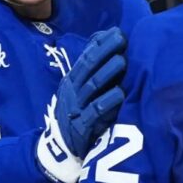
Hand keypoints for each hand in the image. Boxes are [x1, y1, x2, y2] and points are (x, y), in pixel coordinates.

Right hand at [37, 28, 127, 182]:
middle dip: (104, 52)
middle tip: (121, 39)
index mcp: (72, 82)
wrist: (60, 150)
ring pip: (92, 87)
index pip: (85, 58)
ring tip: (122, 61)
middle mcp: (72, 93)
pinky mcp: (82, 128)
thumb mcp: (80, 92)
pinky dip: (107, 102)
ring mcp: (76, 109)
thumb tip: (104, 44)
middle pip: (88, 68)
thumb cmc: (78, 116)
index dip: (100, 44)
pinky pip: (94, 113)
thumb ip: (92, 72)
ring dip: (107, 73)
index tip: (117, 32)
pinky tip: (120, 94)